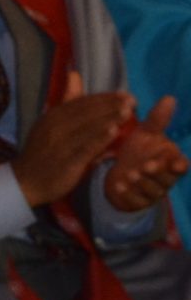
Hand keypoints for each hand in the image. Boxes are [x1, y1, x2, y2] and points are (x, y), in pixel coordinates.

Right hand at [14, 71, 136, 209]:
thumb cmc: (43, 150)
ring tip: (127, 112)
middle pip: (86, 113)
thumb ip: (67, 100)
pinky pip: (84, 148)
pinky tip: (113, 132)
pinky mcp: (65, 161)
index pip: (81, 103)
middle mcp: (55, 126)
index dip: (103, 98)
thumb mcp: (50, 121)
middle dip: (109, 106)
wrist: (26, 180)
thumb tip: (75, 73)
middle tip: (131, 100)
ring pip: (87, 128)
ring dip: (107, 118)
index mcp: (53, 116)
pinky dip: (98, 139)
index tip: (124, 94)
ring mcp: (60, 143)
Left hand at [105, 95, 187, 214]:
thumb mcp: (146, 134)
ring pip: (151, 190)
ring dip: (142, 182)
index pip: (180, 166)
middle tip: (146, 165)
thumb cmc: (138, 151)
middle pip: (166, 178)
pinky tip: (118, 186)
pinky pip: (134, 200)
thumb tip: (169, 98)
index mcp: (169, 161)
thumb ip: (157, 120)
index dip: (179, 165)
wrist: (120, 173)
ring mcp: (151, 191)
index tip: (176, 162)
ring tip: (130, 174)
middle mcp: (164, 178)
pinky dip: (127, 194)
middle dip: (157, 172)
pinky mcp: (137, 201)